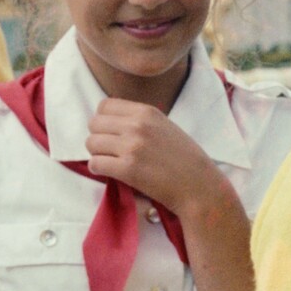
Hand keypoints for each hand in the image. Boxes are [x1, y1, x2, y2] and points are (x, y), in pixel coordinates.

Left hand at [85, 99, 227, 217]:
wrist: (198, 185)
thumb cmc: (184, 158)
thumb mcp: (164, 126)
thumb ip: (140, 121)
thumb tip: (110, 122)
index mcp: (147, 111)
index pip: (105, 105)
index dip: (103, 120)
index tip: (110, 132)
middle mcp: (137, 125)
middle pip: (94, 124)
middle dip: (98, 137)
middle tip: (109, 150)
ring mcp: (132, 146)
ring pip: (92, 143)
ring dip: (98, 154)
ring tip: (111, 162)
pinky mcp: (127, 169)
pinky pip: (95, 164)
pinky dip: (98, 169)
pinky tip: (111, 173)